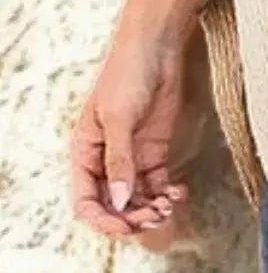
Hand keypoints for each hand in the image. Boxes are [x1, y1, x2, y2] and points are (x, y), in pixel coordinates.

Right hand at [68, 21, 192, 243]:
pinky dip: (166, 194)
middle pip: (113, 205)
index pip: (86, 200)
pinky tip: (178, 193)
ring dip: (150, 208)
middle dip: (131, 217)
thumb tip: (120, 201)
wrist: (157, 46)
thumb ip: (119, 161)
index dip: (103, 220)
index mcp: (85, 152)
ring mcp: (131, 156)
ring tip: (168, 205)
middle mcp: (105, 159)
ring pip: (136, 198)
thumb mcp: (118, 118)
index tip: (126, 226)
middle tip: (154, 217)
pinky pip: (157, 184)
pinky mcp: (154, 150)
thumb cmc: (127, 73)